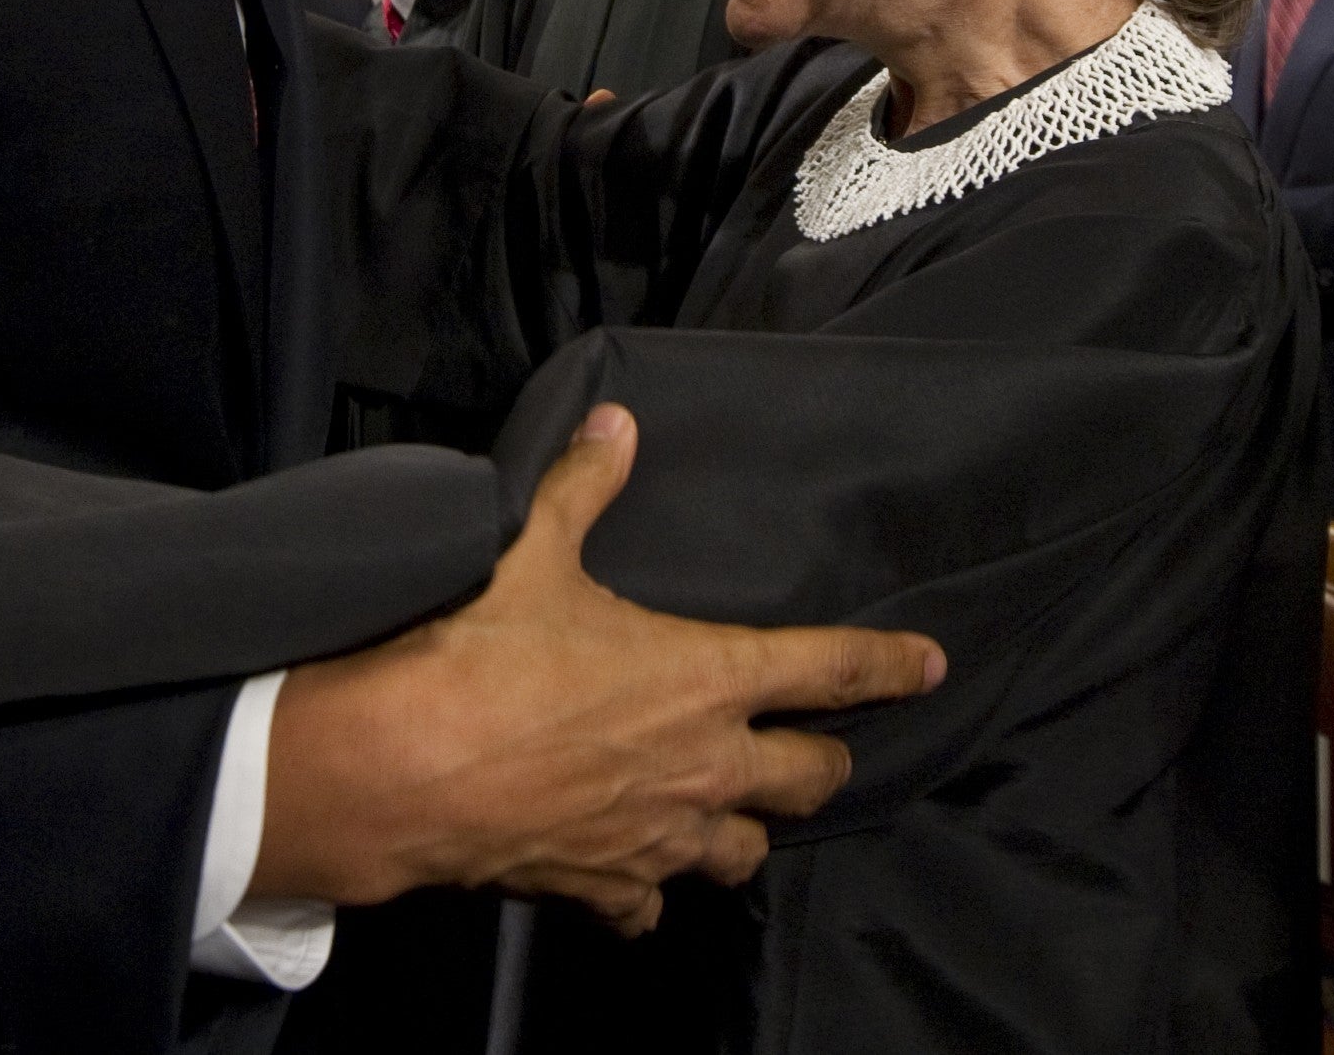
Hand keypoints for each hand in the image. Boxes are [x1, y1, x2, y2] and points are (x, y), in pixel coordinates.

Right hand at [255, 402, 945, 932]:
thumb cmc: (477, 655)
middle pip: (808, 778)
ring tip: (739, 815)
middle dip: (823, 763)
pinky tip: (639, 878)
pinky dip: (650, 892)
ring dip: (747, 832)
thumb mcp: (532, 551)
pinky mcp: (601, 886)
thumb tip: (613, 425)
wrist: (402, 769)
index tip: (930, 666)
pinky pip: (649, 907)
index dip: (889, 665)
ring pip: (743, 854)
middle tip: (824, 750)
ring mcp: (658, 837)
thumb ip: (584, 487)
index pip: (831, 668)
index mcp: (707, 677)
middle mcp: (703, 766)